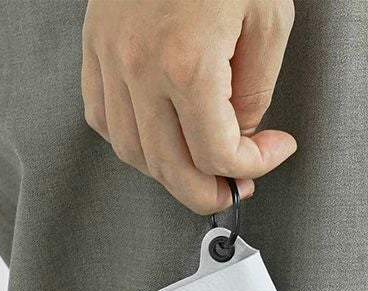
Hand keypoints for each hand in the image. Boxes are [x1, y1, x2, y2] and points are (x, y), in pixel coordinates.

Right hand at [82, 0, 295, 213]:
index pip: (217, 152)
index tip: (272, 153)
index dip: (253, 166)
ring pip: (133, 153)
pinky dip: (132, 144)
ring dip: (170, 174)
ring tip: (199, 169)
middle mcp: (140, 68)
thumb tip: (238, 134)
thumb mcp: (268, 21)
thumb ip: (253, 91)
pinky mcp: (96, 50)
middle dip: (208, 192)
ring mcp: (110, 60)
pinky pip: (102, 120)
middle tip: (232, 191)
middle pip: (171, 169)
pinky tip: (158, 141)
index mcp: (187, 62)